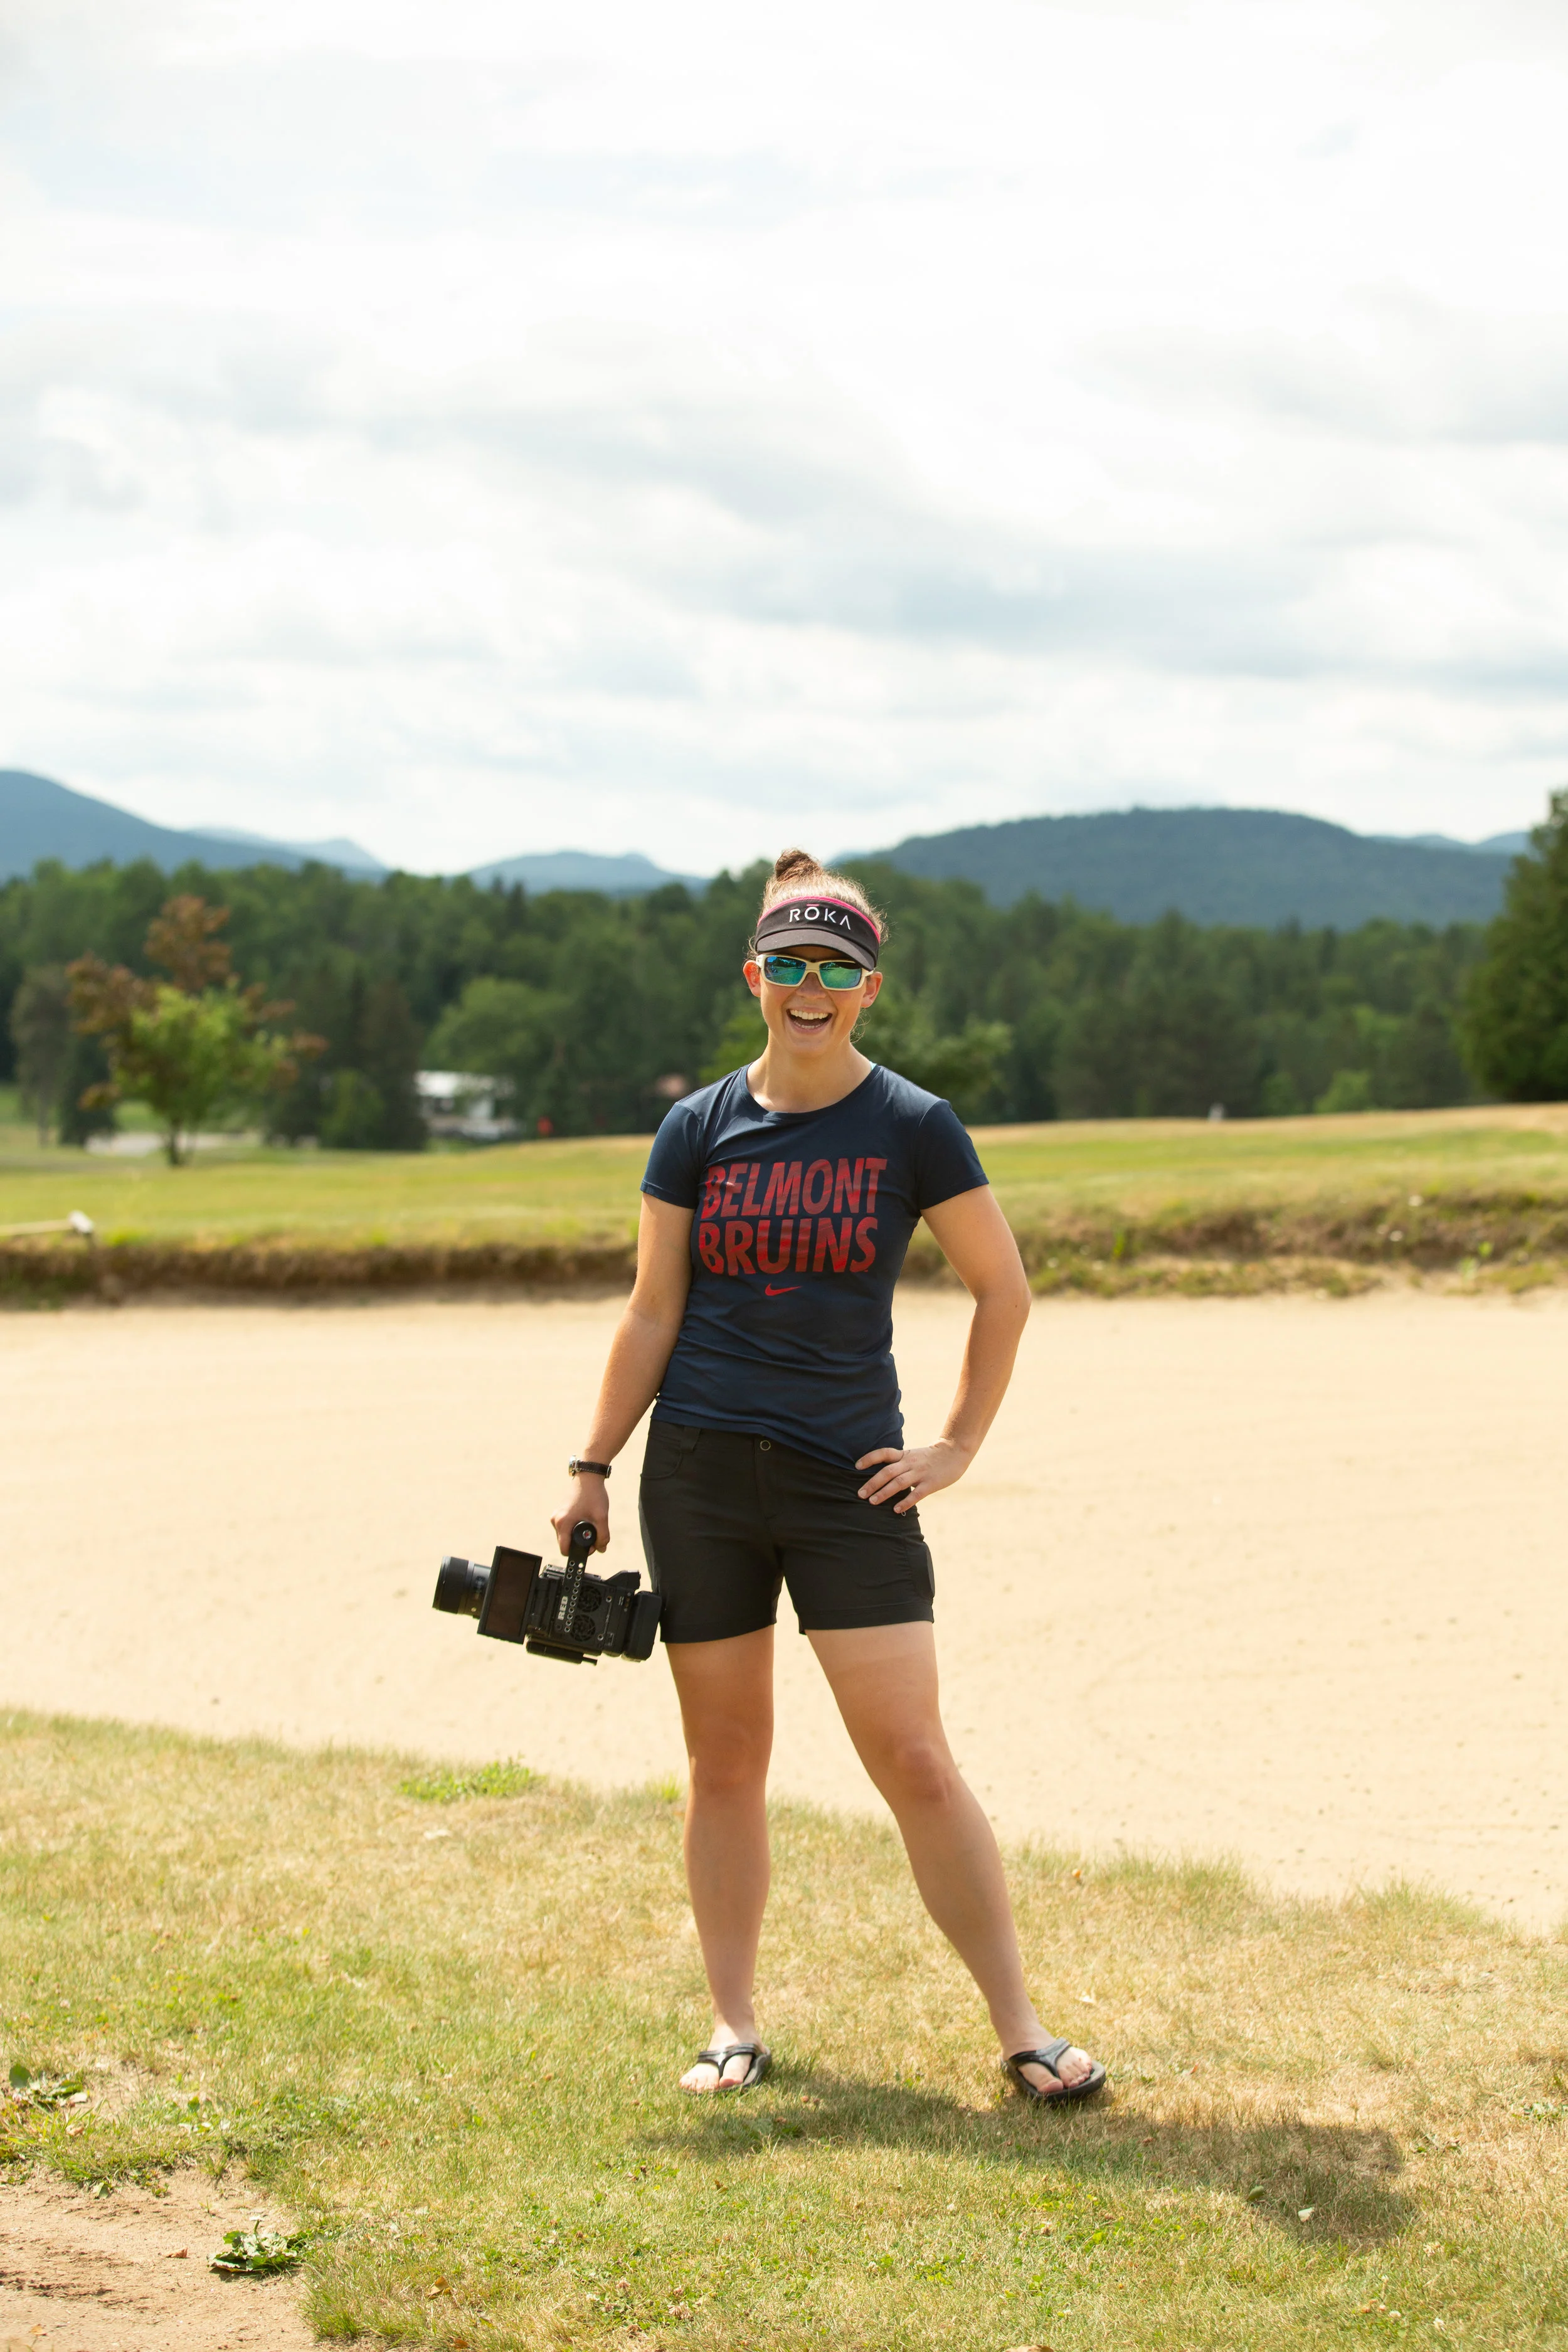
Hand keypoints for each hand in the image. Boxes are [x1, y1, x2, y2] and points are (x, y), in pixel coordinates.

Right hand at [552, 1475, 608, 1556]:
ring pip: (566, 1535)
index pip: (565, 1549)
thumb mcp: (601, 1517)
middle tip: (594, 1534)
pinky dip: (576, 1527)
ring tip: (591, 1524)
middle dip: (579, 1543)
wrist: (588, 1476)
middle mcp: (556, 1520)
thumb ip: (603, 1536)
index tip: (590, 1547)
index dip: (578, 1552)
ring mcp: (556, 1516)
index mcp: (562, 1523)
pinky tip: (586, 1519)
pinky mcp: (559, 1512)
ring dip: (578, 1535)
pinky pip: (566, 1527)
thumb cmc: (593, 1494)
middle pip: (565, 1543)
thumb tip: (601, 1549)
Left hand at [855, 1437, 972, 1513]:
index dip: (869, 1458)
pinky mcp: (930, 1484)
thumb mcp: (913, 1455)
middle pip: (887, 1471)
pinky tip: (896, 1509)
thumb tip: (881, 1476)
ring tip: (872, 1502)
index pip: (883, 1453)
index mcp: (904, 1455)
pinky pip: (916, 1494)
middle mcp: (910, 1463)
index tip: (856, 1466)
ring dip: (884, 1492)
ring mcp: (920, 1473)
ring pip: (898, 1482)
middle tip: (860, 1494)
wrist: (955, 1452)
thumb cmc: (931, 1457)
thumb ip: (899, 1463)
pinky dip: (905, 1502)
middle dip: (872, 1483)